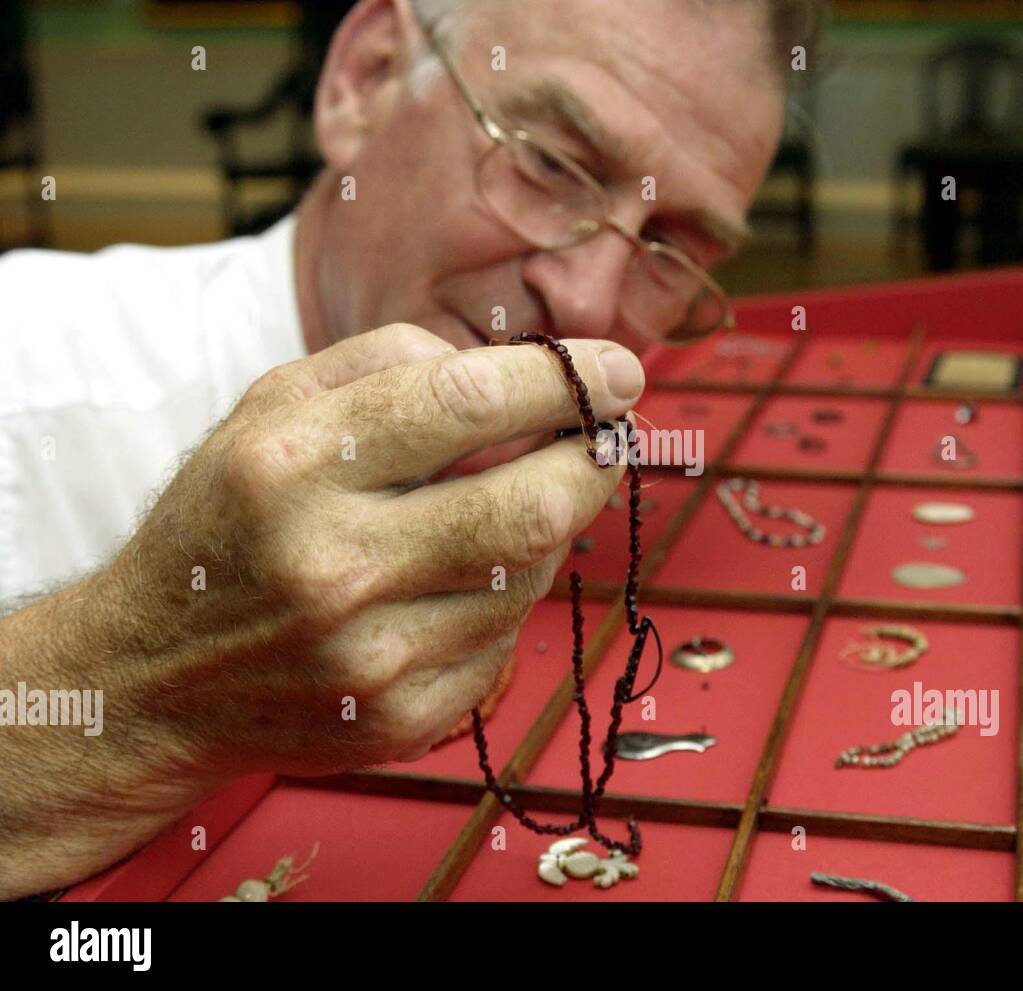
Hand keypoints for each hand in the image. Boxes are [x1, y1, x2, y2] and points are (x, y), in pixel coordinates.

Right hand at [0, 324, 643, 896]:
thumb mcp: (270, 408)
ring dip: (546, 529)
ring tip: (509, 504)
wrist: (150, 679)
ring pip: (531, 575)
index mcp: (291, 465)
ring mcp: (370, 654)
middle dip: (597, 460)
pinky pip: (506, 642)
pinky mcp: (401, 719)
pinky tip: (466, 581)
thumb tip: (513, 370)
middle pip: (533, 505)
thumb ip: (387, 361)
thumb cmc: (228, 520)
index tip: (620, 370)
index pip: (469, 402)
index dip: (567, 379)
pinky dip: (507, 598)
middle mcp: (332, 564)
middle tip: (611, 436)